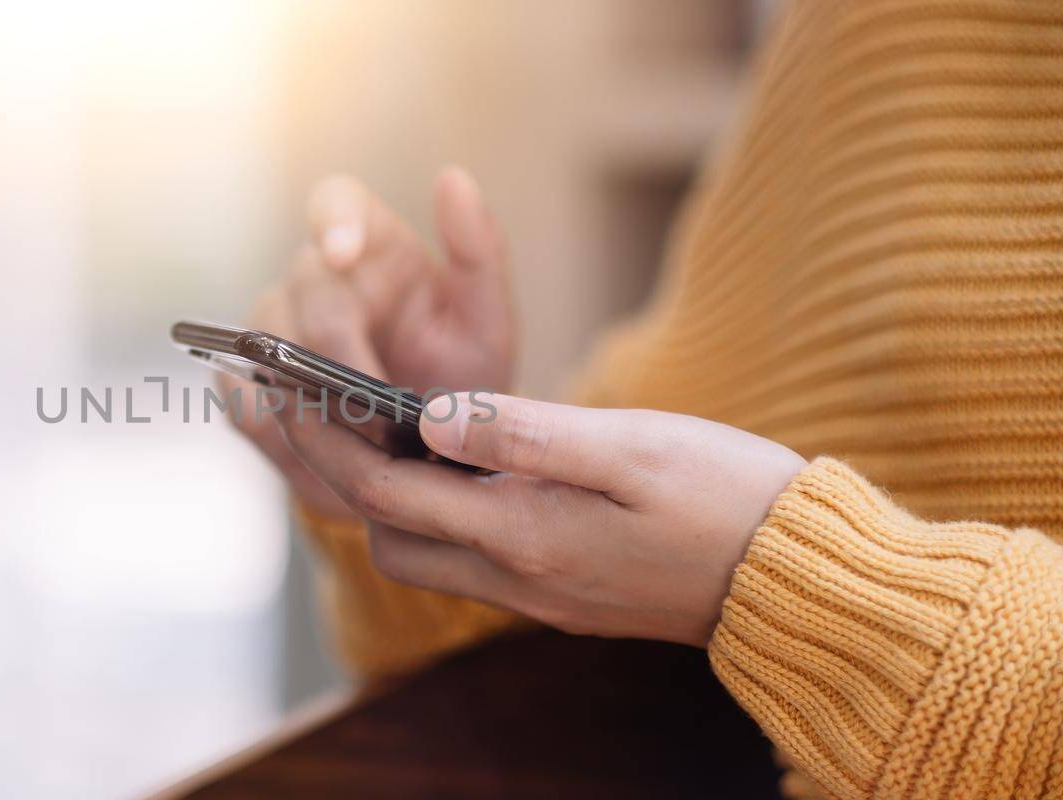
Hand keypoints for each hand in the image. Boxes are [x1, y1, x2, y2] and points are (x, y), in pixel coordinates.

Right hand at [225, 168, 515, 515]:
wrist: (431, 451)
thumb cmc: (461, 375)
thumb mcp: (486, 322)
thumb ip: (478, 254)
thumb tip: (453, 178)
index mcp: (372, 244)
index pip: (335, 202)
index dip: (332, 222)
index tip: (343, 252)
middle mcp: (314, 276)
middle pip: (303, 292)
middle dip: (338, 350)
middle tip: (375, 399)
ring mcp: (273, 327)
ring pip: (263, 344)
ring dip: (307, 394)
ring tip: (355, 441)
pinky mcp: (247, 381)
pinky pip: (242, 400)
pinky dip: (279, 432)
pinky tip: (319, 460)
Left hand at [277, 391, 806, 646]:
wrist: (798, 578)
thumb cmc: (725, 499)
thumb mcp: (630, 449)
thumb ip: (524, 432)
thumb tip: (428, 413)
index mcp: (522, 535)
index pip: (384, 496)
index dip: (329, 443)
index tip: (294, 392)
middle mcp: (517, 576)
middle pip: (390, 537)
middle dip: (347, 478)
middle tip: (332, 408)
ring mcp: (538, 593)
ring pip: (428, 553)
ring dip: (395, 499)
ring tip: (390, 427)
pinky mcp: (562, 594)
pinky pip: (472, 558)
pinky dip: (443, 513)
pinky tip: (463, 465)